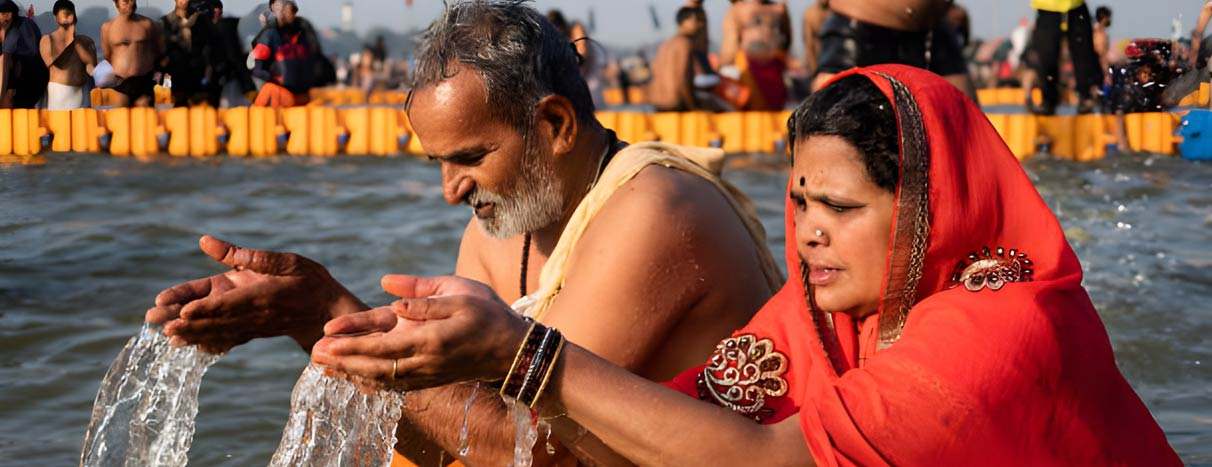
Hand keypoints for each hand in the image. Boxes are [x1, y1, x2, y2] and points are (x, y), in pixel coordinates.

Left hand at [145, 235, 364, 353]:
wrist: (328, 313)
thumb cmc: (310, 281)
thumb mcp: (287, 261)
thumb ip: (246, 255)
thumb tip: (206, 241)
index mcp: (263, 296)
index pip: (229, 303)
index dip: (206, 308)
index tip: (184, 312)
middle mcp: (255, 316)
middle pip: (216, 322)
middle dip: (187, 325)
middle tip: (161, 327)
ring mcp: (253, 328)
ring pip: (217, 333)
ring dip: (191, 335)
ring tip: (166, 337)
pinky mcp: (252, 332)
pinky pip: (227, 339)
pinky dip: (207, 342)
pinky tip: (188, 344)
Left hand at [312, 275, 527, 390]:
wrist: (513, 349)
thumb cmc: (488, 313)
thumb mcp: (458, 292)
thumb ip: (421, 293)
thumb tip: (387, 290)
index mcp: (430, 338)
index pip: (382, 343)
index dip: (352, 341)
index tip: (327, 337)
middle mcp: (425, 362)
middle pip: (374, 366)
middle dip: (342, 360)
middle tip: (314, 354)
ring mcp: (427, 375)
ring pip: (381, 379)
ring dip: (351, 373)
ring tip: (324, 366)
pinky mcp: (430, 380)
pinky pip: (393, 385)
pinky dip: (370, 381)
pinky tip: (353, 376)